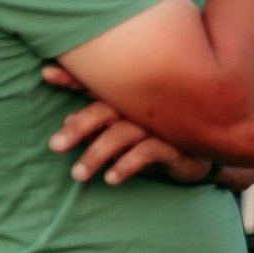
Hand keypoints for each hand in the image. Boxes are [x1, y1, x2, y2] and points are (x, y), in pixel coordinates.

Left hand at [41, 63, 212, 183]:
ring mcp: (161, 123)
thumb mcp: (126, 132)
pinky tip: (111, 178)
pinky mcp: (177, 144)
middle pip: (105, 108)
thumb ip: (99, 125)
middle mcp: (145, 105)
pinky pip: (146, 151)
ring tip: (77, 174)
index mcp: (132, 97)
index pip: (100, 84)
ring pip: (121, 133)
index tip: (46, 74)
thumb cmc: (160, 138)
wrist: (207, 156)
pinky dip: (126, 164)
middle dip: (77, 125)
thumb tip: (67, 120)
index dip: (74, 77)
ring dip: (96, 154)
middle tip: (54, 146)